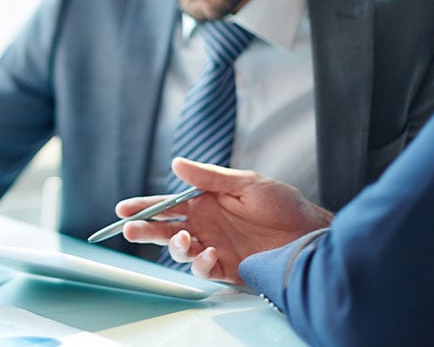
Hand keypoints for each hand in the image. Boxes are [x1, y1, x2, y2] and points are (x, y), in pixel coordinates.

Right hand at [119, 158, 333, 283]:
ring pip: (181, 251)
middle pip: (166, 229)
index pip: (167, 205)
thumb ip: (210, 177)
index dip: (144, 207)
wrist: (310, 234)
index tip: (124, 210)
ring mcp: (215, 247)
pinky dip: (201, 264)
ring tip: (182, 240)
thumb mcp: (246, 183)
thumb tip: (177, 164)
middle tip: (130, 230)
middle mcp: (206, 226)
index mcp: (205, 203)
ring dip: (174, 246)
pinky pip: (204, 270)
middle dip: (145, 230)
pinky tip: (209, 254)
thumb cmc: (283, 205)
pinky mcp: (227, 269)